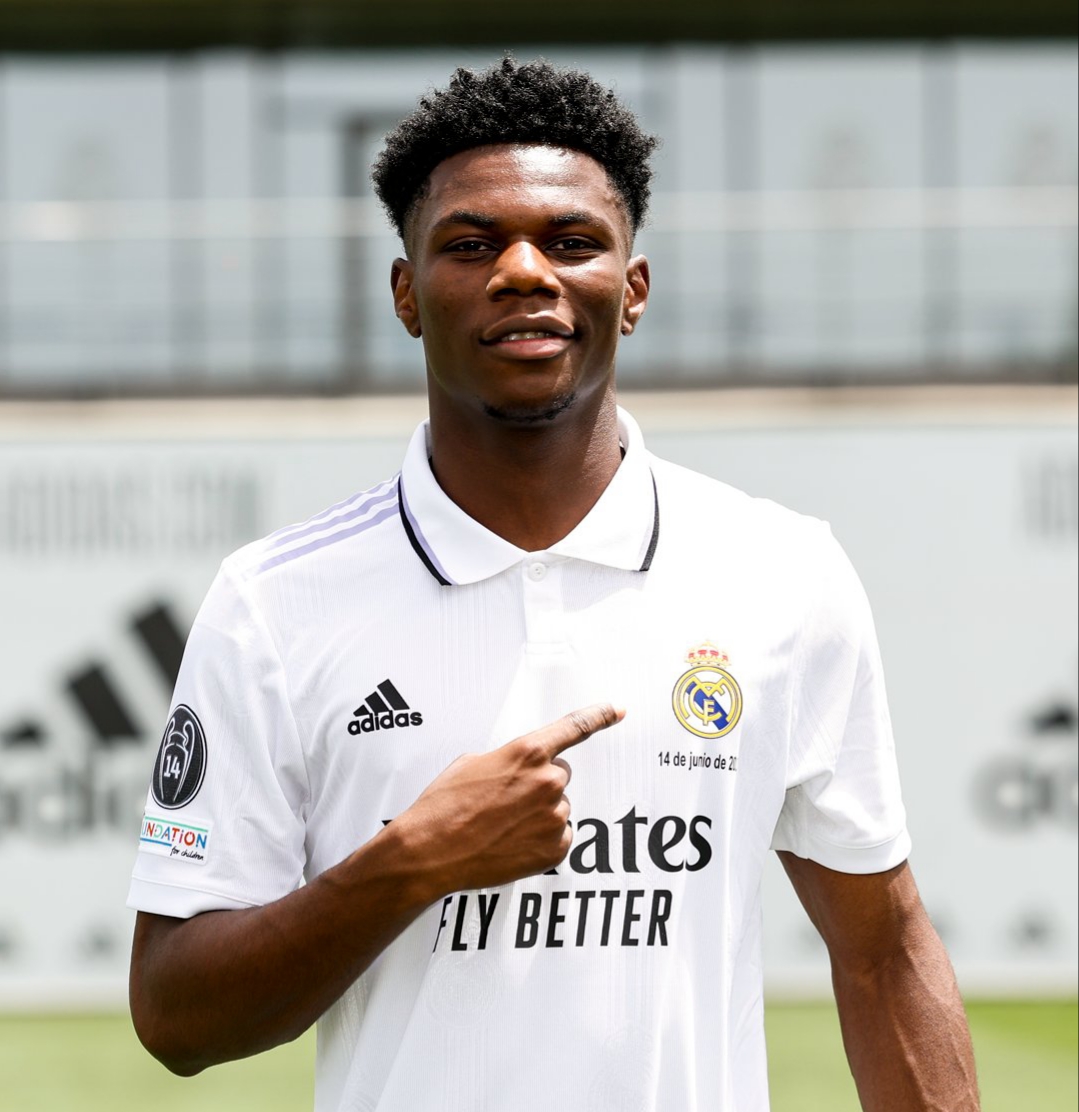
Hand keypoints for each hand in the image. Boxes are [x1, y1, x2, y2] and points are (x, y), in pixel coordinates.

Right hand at [398, 703, 624, 895]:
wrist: (431, 852)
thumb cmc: (444, 806)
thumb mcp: (472, 763)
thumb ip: (508, 759)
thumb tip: (518, 769)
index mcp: (527, 752)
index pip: (574, 727)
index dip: (599, 716)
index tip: (618, 710)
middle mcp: (548, 780)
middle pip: (559, 775)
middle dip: (538, 784)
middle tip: (505, 801)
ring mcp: (554, 815)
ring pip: (556, 808)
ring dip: (537, 814)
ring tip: (501, 826)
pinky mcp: (555, 848)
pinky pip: (558, 837)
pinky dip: (539, 840)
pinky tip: (511, 843)